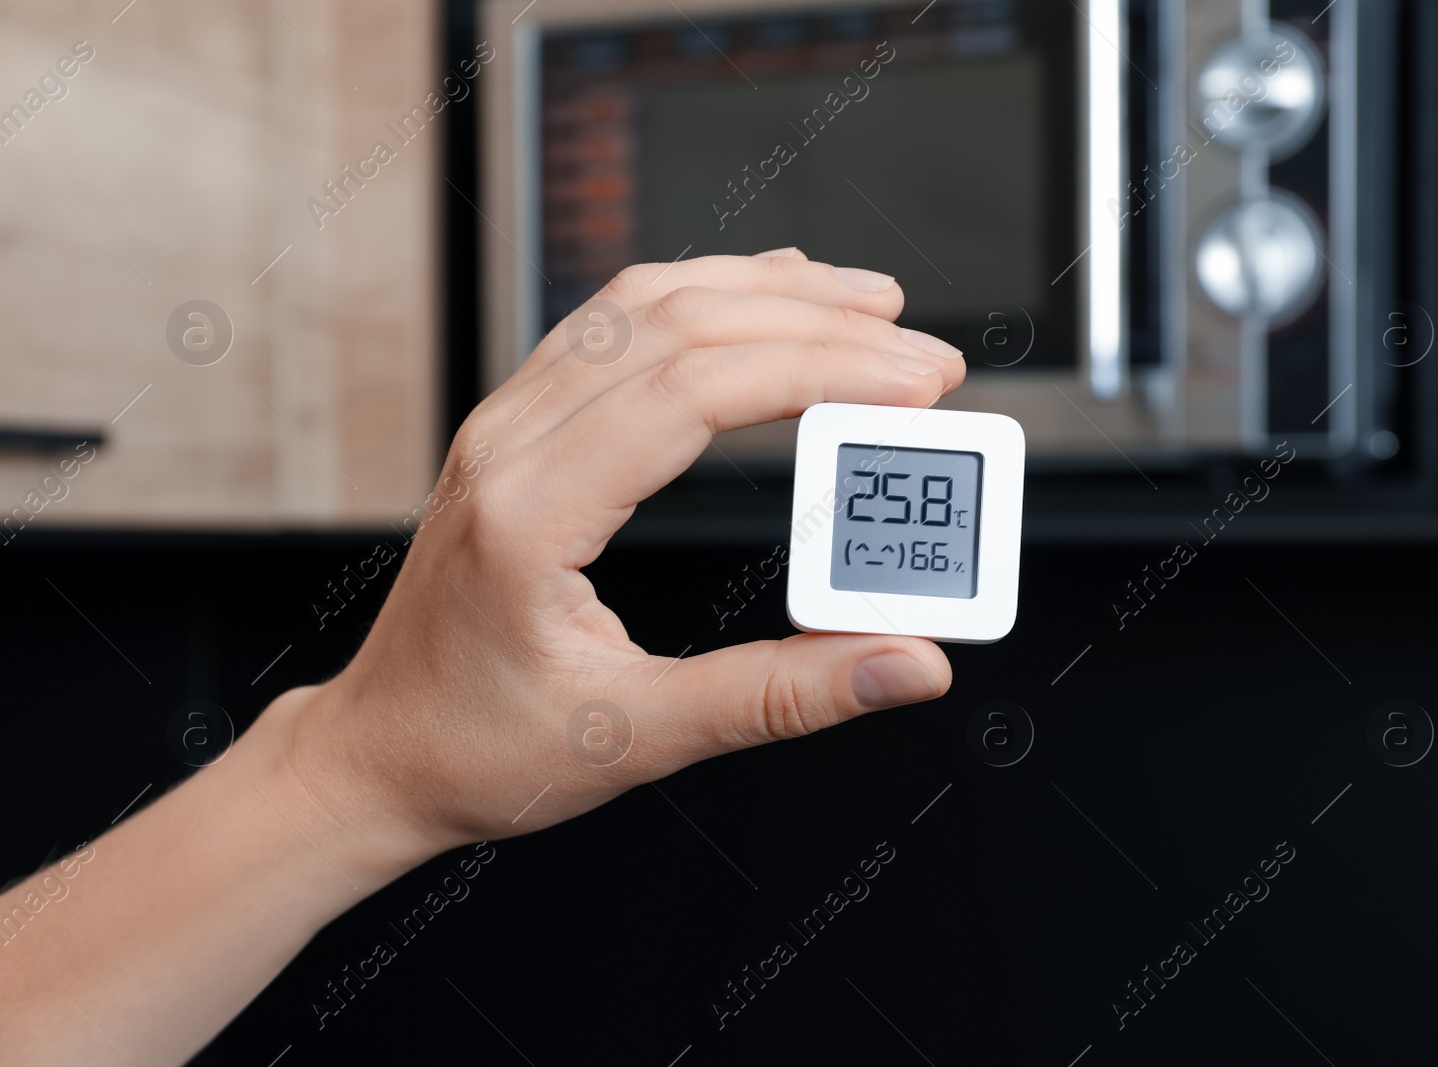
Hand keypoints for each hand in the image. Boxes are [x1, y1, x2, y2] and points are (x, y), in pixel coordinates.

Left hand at [274, 250, 967, 872]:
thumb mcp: (639, 739)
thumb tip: (907, 663)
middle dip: (822, 327)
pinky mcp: (518, 425)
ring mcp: (506, 423)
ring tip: (871, 305)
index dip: (820, 371)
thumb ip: (781, 697)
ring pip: (647, 302)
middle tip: (926, 359)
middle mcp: (509, 443)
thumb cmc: (479, 750)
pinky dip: (708, 299)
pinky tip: (768, 304)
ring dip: (768, 292)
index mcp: (530, 511)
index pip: (693, 391)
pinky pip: (616, 323)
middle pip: (682, 325)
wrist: (378, 751)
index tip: (915, 384)